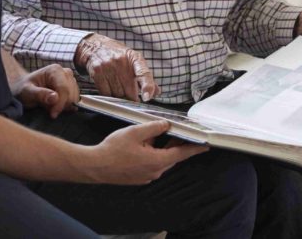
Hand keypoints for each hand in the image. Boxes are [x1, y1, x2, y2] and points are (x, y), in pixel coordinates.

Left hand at [11, 64, 78, 118]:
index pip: (64, 89)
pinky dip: (66, 106)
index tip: (52, 114)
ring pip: (74, 98)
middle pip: (71, 94)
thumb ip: (40, 94)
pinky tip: (55, 106)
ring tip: (49, 106)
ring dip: (63, 106)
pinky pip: (74, 100)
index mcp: (55, 70)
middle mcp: (65, 72)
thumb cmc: (23, 89)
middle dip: (61, 105)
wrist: (23, 89)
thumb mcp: (27, 92)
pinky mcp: (72, 88)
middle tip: (48, 110)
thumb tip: (55, 98)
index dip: (60, 104)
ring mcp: (70, 80)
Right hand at [74, 34, 158, 101]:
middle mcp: (122, 61)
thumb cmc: (118, 55)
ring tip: (118, 87)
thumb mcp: (133, 60)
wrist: (94, 46)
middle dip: (132, 97)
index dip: (147, 86)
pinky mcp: (97, 72)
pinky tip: (109, 88)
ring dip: (120, 96)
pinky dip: (109, 95)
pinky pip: (106, 93)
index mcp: (135, 58)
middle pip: (130, 90)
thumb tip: (156, 92)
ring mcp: (108, 66)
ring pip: (118, 94)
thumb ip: (145, 76)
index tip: (147, 97)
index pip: (144, 73)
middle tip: (131, 95)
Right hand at [87, 121, 206, 184]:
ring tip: (159, 135)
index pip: (181, 154)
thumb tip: (166, 124)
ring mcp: (146, 176)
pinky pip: (152, 165)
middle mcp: (154, 171)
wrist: (95, 166)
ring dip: (163, 149)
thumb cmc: (113, 150)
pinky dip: (154, 154)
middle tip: (181, 133)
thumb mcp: (135, 132)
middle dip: (177, 145)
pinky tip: (145, 145)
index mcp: (156, 161)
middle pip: (172, 157)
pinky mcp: (139, 178)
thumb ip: (153, 127)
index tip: (206, 146)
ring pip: (161, 160)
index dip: (194, 148)